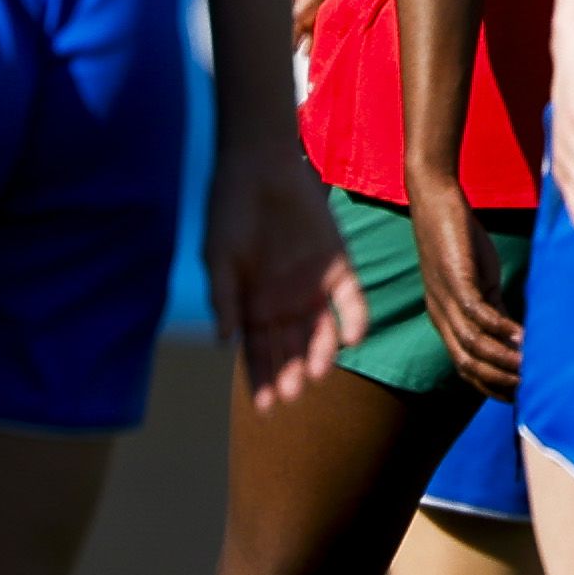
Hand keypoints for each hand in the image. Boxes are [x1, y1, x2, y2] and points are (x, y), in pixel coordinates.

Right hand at [207, 128, 360, 408]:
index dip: (262, 380)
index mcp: (253, 308)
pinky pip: (351, 301)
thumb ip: (225, 299)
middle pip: (291, 350)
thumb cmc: (229, 213)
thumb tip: (224, 342)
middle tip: (294, 393)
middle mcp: (285, 305)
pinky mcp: (341, 267)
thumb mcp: (219, 257)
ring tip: (319, 372)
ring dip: (322, 353)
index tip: (266, 406)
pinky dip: (354, 319)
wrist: (260, 168)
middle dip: (292, 373)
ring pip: (322, 332)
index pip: (259, 354)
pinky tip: (353, 339)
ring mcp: (314, 288)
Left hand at [412, 170, 524, 396]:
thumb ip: (496, 310)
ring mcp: (446, 299)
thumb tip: (520, 338)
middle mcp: (441, 316)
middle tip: (531, 390)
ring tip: (531, 369)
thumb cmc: (460, 240)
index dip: (492, 387)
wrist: (435, 199)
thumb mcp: (481, 281)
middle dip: (499, 382)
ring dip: (503, 361)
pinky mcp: (455, 278)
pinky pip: (477, 314)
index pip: (466, 368)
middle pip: (468, 366)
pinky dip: (501, 330)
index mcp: (445, 321)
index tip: (521, 397)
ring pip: (472, 346)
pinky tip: (523, 336)